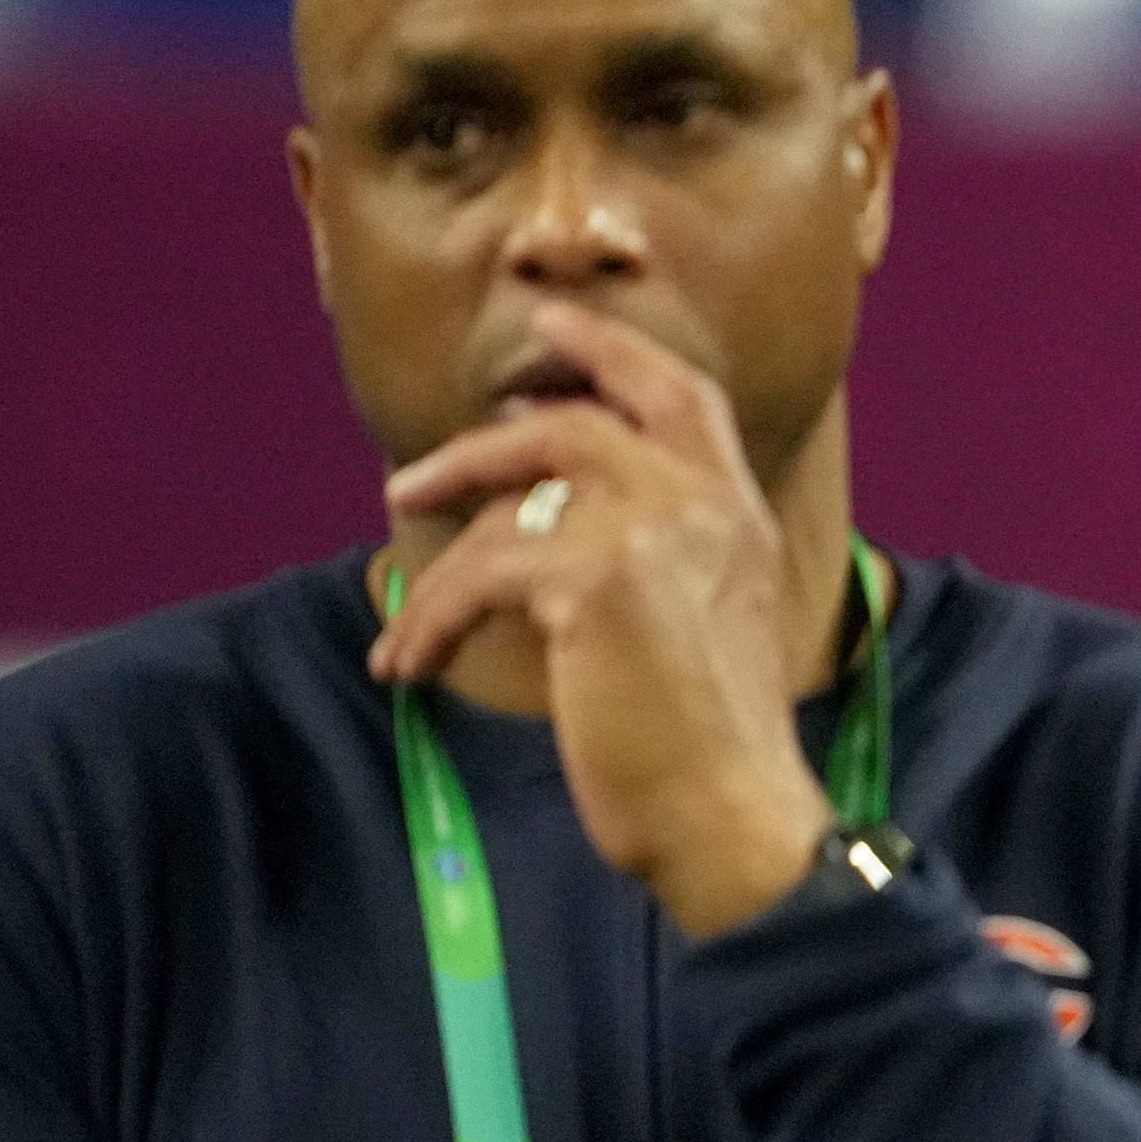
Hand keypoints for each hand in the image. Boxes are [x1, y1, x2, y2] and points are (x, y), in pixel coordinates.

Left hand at [368, 298, 832, 935]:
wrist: (734, 811)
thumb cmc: (718, 748)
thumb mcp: (712, 624)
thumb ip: (666, 560)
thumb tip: (559, 532)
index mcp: (740, 514)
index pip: (684, 397)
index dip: (613, 351)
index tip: (556, 329)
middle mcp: (704, 503)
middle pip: (581, 418)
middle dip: (487, 437)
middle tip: (416, 469)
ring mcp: (651, 531)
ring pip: (513, 494)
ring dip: (440, 549)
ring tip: (401, 609)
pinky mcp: (592, 578)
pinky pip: (479, 574)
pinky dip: (432, 621)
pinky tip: (413, 666)